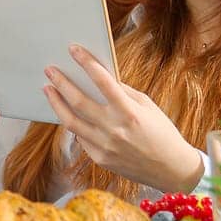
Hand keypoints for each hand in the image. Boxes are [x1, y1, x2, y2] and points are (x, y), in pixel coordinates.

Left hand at [42, 44, 203, 191]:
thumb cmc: (162, 133)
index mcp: (129, 112)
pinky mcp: (100, 159)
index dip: (86, 63)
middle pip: (78, 101)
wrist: (172, 170)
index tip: (73, 50)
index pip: (102, 81)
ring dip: (56, 103)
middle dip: (61, 82)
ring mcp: (105, 146)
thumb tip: (100, 77)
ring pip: (70, 121)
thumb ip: (122, 92)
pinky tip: (68, 113)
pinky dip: (73, 124)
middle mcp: (114, 129)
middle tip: (50, 70)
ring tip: (48, 89)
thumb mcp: (147, 106)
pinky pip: (80, 138)